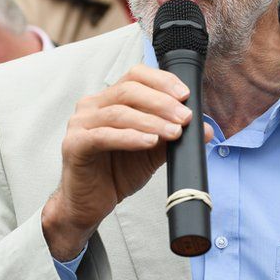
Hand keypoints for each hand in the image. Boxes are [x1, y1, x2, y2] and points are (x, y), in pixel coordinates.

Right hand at [41, 64, 211, 259]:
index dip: (162, 81)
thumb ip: (173, 135)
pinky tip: (149, 142)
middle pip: (129, 90)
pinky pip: (104, 136)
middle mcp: (92, 105)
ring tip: (173, 133)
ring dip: (151, 121)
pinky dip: (130, 137)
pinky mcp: (74, 144)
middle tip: (185, 118)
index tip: (185, 95)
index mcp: (109, 99)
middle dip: (162, 103)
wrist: (90, 204)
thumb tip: (206, 130)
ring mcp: (80, 123)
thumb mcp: (152, 151)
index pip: (136, 75)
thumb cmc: (117, 172)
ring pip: (119, 113)